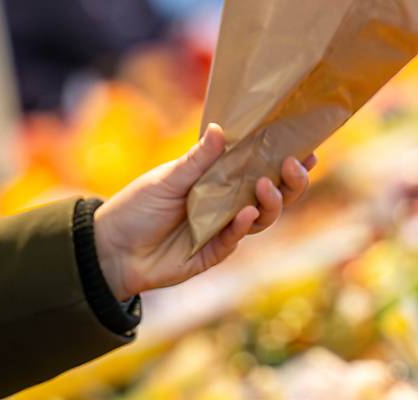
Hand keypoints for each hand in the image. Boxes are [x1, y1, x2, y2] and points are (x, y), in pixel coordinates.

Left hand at [93, 124, 317, 300]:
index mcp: (220, 181)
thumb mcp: (166, 178)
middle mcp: (229, 204)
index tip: (307, 147)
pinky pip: (236, 239)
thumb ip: (197, 160)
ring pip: (263, 218)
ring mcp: (225, 229)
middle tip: (293, 164)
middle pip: (273, 194)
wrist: (110, 249)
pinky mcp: (215, 252)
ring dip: (270, 201)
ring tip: (264, 185)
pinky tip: (245, 215)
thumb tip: (220, 130)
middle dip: (290, 181)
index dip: (285, 160)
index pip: (261, 168)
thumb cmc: (136, 208)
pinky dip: (243, 226)